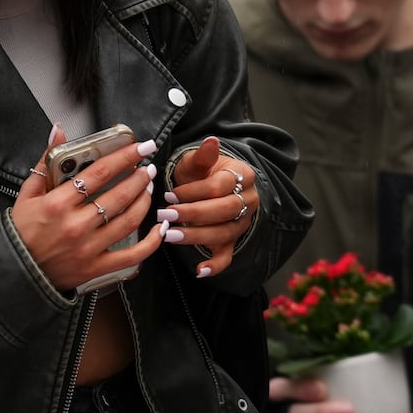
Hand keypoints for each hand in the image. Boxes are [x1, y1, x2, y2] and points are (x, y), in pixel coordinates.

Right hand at [11, 126, 165, 292]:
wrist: (13, 274)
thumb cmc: (20, 232)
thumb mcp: (27, 195)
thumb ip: (46, 162)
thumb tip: (58, 131)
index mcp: (57, 204)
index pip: (100, 173)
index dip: (125, 156)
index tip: (141, 146)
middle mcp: (75, 225)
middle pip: (120, 195)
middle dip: (140, 177)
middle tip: (148, 168)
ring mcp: (88, 248)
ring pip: (129, 220)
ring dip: (145, 200)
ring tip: (149, 188)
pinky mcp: (96, 268)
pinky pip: (132, 256)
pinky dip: (151, 242)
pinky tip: (160, 228)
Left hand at [159, 136, 259, 277]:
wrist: (208, 187)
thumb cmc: (200, 174)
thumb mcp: (198, 162)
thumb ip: (203, 156)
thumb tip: (210, 141)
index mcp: (242, 176)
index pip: (219, 187)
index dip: (194, 192)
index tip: (169, 195)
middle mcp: (248, 200)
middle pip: (224, 210)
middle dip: (192, 214)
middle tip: (165, 215)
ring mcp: (241, 222)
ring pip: (223, 233)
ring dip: (196, 236)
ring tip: (169, 235)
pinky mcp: (232, 241)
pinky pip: (227, 256)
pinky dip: (215, 265)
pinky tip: (199, 270)